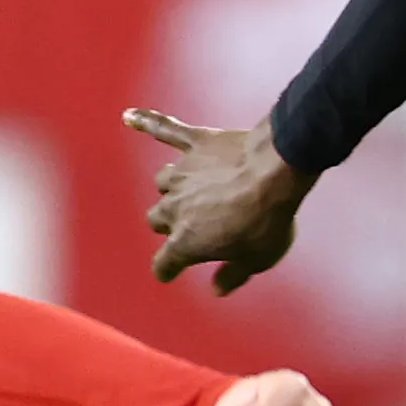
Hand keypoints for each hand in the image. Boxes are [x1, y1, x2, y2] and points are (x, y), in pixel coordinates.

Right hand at [127, 107, 309, 295]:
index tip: (171, 271)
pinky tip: (129, 116)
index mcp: (185, 241)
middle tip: (195, 224)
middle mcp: (174, 207)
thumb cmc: (266, 219)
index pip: (164, 262)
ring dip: (173, 187)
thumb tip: (217, 289)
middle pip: (156, 218)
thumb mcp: (256, 260)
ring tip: (191, 188)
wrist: (276, 171)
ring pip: (162, 182)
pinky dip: (146, 123)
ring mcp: (182, 172)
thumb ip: (233, 276)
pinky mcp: (195, 143)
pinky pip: (164, 130)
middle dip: (170, 224)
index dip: (168, 269)